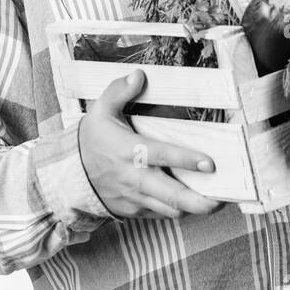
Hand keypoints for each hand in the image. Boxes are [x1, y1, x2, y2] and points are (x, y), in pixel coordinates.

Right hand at [79, 69, 225, 218]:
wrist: (68, 173)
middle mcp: (134, 177)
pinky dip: (177, 210)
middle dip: (199, 201)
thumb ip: (120, 91)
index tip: (209, 163)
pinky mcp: (134, 210)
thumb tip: (139, 75)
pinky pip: (161, 214)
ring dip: (193, 208)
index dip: (186, 160)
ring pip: (170, 209)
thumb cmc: (91, 140)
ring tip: (215, 201)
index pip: (161, 155)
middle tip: (221, 199)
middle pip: (171, 195)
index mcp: (129, 150)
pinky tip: (192, 203)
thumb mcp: (100, 110)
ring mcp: (135, 197)